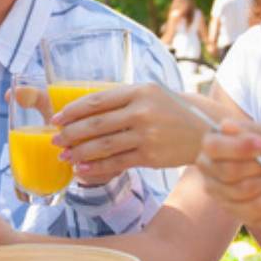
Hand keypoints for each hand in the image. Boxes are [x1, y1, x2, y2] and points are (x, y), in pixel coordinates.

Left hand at [51, 83, 211, 183]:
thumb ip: (122, 98)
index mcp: (139, 91)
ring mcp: (147, 135)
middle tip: (54, 140)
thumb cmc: (171, 110)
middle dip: (70, 134)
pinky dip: (96, 167)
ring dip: (79, 152)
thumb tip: (85, 108)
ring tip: (64, 156)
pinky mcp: (151, 157)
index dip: (72, 111)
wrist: (206, 130)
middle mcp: (142, 111)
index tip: (56, 119)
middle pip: (96, 124)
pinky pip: (117, 163)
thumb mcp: (151, 94)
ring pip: (103, 145)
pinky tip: (82, 169)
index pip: (97, 101)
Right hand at [195, 119, 260, 232]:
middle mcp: (208, 167)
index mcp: (213, 143)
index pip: (214, 147)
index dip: (239, 147)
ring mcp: (217, 191)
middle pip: (229, 171)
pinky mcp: (232, 210)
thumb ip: (251, 130)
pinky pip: (255, 206)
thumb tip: (226, 126)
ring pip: (243, 189)